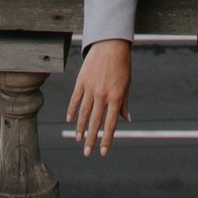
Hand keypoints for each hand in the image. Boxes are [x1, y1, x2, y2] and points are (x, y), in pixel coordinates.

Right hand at [66, 40, 131, 155]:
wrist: (111, 44)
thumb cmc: (122, 65)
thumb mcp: (127, 84)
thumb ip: (124, 103)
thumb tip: (127, 120)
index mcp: (116, 97)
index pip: (111, 124)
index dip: (107, 139)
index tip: (102, 152)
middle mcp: (102, 94)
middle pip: (95, 122)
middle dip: (91, 139)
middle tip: (87, 153)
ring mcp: (90, 88)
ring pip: (84, 112)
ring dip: (81, 128)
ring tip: (78, 140)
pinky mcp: (81, 81)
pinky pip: (75, 99)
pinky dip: (72, 110)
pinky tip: (70, 120)